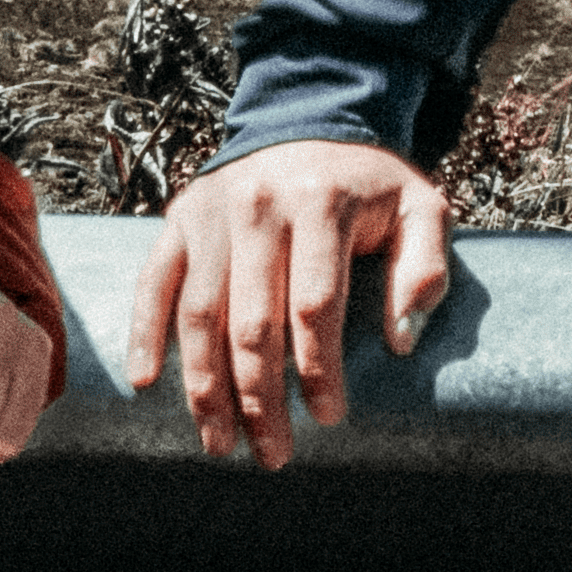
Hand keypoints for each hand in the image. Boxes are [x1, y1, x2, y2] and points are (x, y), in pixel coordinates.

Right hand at [125, 138, 450, 472]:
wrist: (309, 115)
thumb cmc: (369, 181)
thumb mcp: (422, 208)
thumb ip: (426, 268)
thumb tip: (402, 341)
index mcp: (321, 203)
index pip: (315, 305)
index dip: (320, 369)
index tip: (329, 417)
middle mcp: (258, 205)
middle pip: (252, 321)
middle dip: (260, 398)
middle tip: (273, 456)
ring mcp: (212, 212)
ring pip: (200, 313)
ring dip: (205, 386)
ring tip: (219, 443)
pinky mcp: (181, 217)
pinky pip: (154, 280)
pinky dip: (145, 332)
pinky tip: (145, 382)